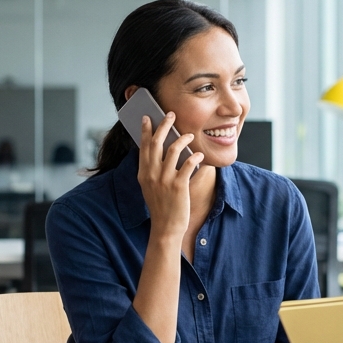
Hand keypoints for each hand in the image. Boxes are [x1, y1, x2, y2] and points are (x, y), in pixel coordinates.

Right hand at [136, 112, 203, 242]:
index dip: (145, 131)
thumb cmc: (161, 206)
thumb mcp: (150, 187)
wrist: (165, 227)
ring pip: (173, 150)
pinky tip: (199, 155)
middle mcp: (151, 174)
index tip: (148, 118)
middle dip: (164, 126)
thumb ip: (152, 171)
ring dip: (183, 139)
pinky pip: (188, 164)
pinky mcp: (178, 186)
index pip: (143, 147)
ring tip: (190, 135)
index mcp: (143, 173)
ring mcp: (164, 180)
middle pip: (156, 143)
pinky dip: (195, 157)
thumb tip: (162, 152)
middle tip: (171, 115)